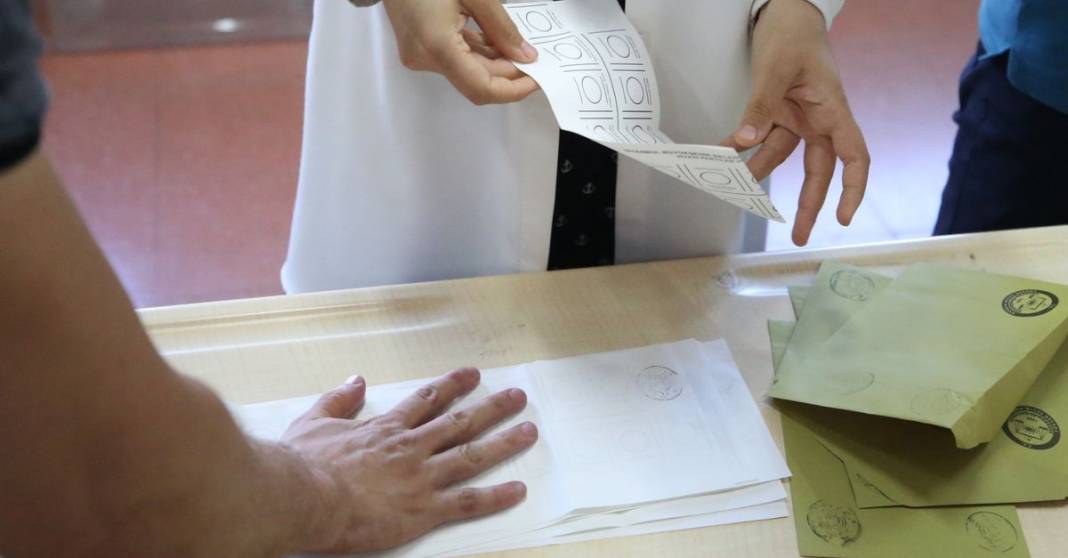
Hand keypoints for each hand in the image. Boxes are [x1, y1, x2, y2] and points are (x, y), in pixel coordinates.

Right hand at [281, 368, 537, 553]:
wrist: (305, 496)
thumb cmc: (304, 465)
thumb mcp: (314, 421)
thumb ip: (338, 400)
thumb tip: (355, 381)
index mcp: (387, 429)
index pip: (427, 401)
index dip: (452, 386)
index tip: (473, 375)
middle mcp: (412, 448)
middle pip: (460, 422)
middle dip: (492, 408)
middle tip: (517, 397)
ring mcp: (422, 477)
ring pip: (472, 455)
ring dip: (504, 442)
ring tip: (529, 431)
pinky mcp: (424, 509)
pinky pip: (468, 502)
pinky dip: (495, 496)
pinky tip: (518, 489)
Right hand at [383, 0, 539, 104]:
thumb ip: (502, 27)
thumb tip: (525, 55)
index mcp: (437, 45)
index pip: (481, 88)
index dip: (512, 90)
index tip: (536, 80)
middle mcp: (425, 58)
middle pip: (476, 81)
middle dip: (508, 73)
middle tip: (533, 59)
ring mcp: (420, 56)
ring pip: (467, 72)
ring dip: (495, 63)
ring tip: (516, 45)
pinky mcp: (420, 49)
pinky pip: (456, 60)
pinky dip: (478, 54)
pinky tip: (494, 40)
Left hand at [725, 0, 869, 245]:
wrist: (787, 13)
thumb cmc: (794, 36)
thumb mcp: (777, 68)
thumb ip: (761, 105)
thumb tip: (744, 141)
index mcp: (833, 110)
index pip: (854, 156)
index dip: (852, 188)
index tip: (843, 217)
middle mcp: (820, 120)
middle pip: (818, 170)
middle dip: (808, 204)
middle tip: (797, 236)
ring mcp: (799, 118)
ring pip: (783, 157)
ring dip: (761, 172)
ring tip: (738, 188)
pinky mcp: (779, 114)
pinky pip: (763, 139)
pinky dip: (744, 148)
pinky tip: (724, 156)